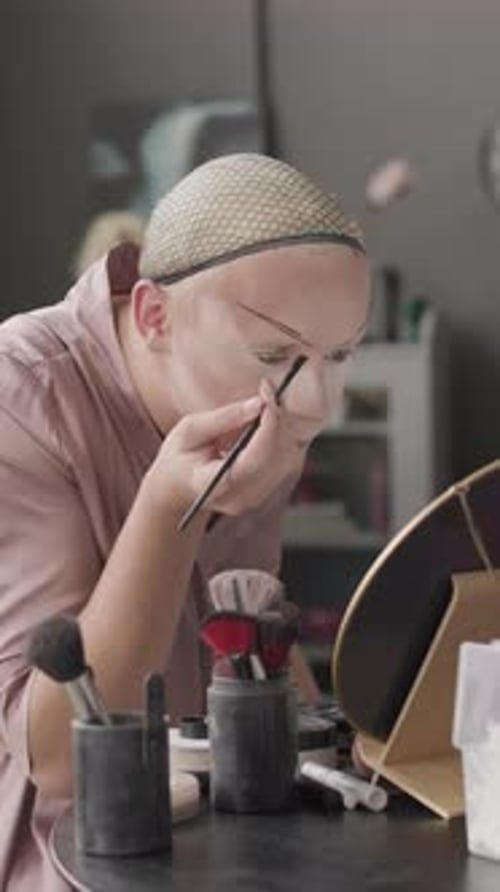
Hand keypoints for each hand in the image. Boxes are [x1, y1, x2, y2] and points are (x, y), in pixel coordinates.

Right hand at [144, 381, 307, 518]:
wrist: (177, 489)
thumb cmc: (180, 457)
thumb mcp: (189, 430)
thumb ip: (223, 418)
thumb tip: (259, 403)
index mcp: (211, 484)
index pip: (252, 459)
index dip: (267, 425)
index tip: (266, 394)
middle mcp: (237, 498)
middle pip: (275, 458)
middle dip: (277, 419)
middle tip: (267, 389)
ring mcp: (253, 500)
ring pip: (287, 459)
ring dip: (282, 426)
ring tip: (265, 403)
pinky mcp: (265, 494)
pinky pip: (286, 463)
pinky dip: (281, 437)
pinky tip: (267, 420)